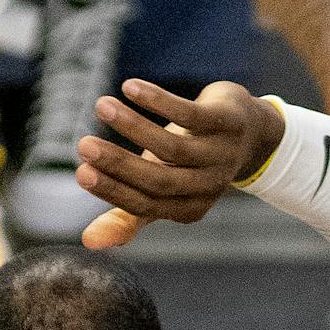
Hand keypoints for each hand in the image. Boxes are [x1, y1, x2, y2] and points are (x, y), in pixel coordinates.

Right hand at [76, 79, 283, 249]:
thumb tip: (86, 242)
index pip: (144, 204)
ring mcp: (219, 155)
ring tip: (101, 106)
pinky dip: (157, 101)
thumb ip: (125, 216)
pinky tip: (130, 87)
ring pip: (171, 147)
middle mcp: (206, 187)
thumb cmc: (190, 164)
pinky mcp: (226, 122)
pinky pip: (188, 114)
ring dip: (133, 126)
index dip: (112, 190)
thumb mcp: (158, 191)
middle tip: (83, 146)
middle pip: (158, 180)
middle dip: (118, 163)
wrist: (249, 131)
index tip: (81, 172)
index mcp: (187, 209)